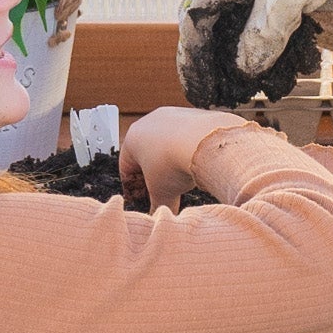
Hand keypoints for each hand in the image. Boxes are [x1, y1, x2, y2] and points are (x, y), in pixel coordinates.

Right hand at [121, 106, 235, 210]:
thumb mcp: (161, 193)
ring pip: (168, 144)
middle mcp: (150, 122)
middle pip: (148, 156)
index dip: (135, 190)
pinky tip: (197, 163)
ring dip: (173, 162)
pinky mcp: (194, 114)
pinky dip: (189, 150)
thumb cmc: (176, 161)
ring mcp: (173, 115)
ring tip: (184, 179)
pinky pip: (188, 136)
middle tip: (165, 193)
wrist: (206, 141)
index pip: (127, 170)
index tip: (145, 201)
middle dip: (156, 176)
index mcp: (133, 138)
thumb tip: (160, 218)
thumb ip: (157, 207)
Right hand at [180, 0, 332, 100]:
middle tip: (215, 96)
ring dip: (245, 61)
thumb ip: (263, 37)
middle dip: (216, 60)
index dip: (192, 53)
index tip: (196, 87)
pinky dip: (272, 54)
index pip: (196, 13)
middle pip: (218, 23)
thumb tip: (245, 70)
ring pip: (247, 30)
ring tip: (241, 95)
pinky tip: (272, 79)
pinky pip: (276, 32)